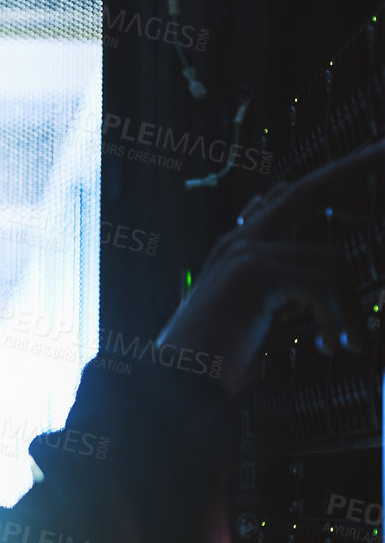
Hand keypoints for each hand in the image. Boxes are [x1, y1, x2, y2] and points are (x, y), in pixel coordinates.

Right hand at [156, 138, 382, 394]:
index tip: (370, 157)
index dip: (333, 177)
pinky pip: (323, 287)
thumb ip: (291, 288)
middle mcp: (243, 238)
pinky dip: (338, 322)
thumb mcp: (262, 315)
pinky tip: (333, 348)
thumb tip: (335, 277)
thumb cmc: (218, 358)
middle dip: (355, 168)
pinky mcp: (254, 275)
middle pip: (310, 189)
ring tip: (345, 343)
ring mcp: (246, 252)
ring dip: (349, 308)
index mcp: (243, 243)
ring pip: (332, 259)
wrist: (176, 384)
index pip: (294, 195)